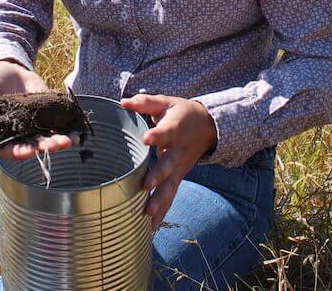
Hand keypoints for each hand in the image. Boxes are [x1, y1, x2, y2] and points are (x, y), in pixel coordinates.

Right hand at [0, 60, 78, 160]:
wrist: (4, 69)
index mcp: (0, 134)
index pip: (10, 149)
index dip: (22, 152)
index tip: (34, 151)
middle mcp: (19, 134)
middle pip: (34, 146)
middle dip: (48, 146)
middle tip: (61, 144)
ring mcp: (35, 125)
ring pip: (49, 137)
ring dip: (62, 140)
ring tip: (74, 139)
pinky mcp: (47, 113)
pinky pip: (59, 122)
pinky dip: (69, 126)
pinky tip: (79, 128)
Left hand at [120, 94, 216, 229]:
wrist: (208, 127)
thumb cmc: (181, 113)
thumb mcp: (166, 102)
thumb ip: (145, 103)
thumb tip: (124, 102)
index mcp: (175, 128)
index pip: (166, 132)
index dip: (156, 135)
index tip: (147, 139)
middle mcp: (177, 151)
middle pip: (168, 165)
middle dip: (158, 177)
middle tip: (146, 186)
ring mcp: (179, 168)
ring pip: (170, 187)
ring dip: (160, 202)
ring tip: (148, 216)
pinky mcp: (178, 178)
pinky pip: (170, 196)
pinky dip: (162, 212)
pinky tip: (150, 228)